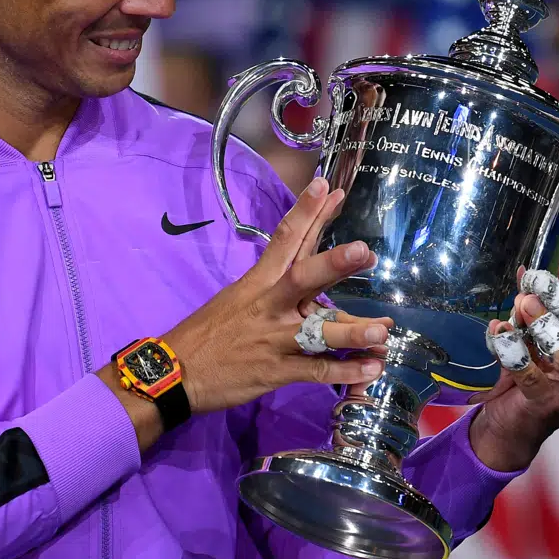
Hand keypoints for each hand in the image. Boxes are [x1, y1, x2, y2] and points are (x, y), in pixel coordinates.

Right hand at [163, 176, 393, 413]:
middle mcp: (269, 305)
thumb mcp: (238, 296)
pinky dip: (346, 370)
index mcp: (258, 281)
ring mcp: (274, 339)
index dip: (307, 212)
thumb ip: (276, 282)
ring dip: (351, 330)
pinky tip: (372, 366)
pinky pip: (316, 370)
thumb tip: (311, 267)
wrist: (176, 372)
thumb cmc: (210, 330)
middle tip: (364, 251)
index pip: (285, 239)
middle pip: (303, 277)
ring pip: (318, 331)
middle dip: (334, 263)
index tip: (328, 187)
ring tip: (382, 330)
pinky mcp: (276, 371)